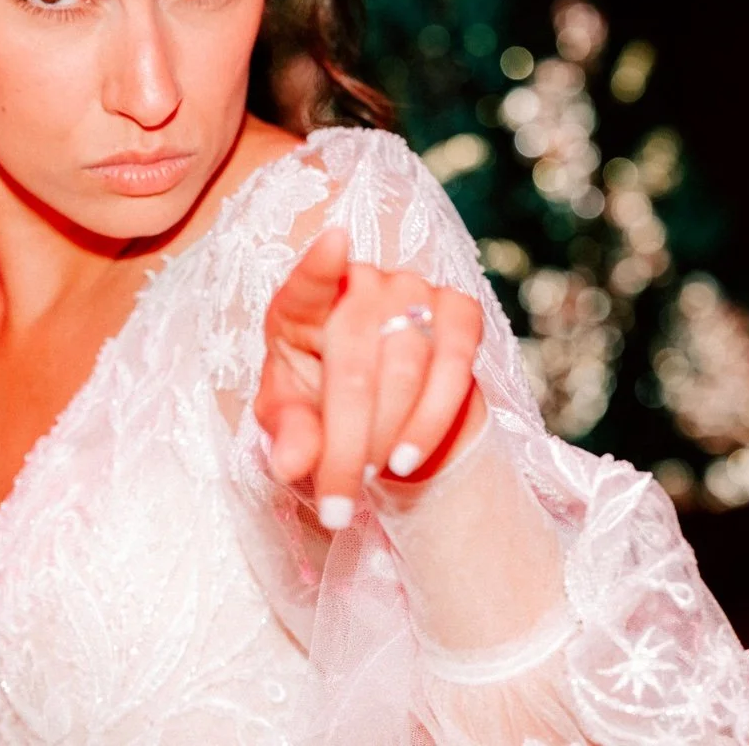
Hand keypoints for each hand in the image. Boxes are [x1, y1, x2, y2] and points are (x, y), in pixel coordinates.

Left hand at [254, 228, 487, 529]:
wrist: (387, 427)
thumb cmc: (323, 413)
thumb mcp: (293, 425)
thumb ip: (289, 435)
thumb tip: (290, 463)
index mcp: (303, 306)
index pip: (308, 284)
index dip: (319, 266)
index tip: (332, 244)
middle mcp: (358, 286)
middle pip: (354, 361)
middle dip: (345, 443)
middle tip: (337, 503)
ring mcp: (413, 290)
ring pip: (406, 366)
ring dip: (387, 436)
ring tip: (370, 480)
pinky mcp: (459, 311)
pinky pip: (455, 364)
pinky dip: (430, 419)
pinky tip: (409, 458)